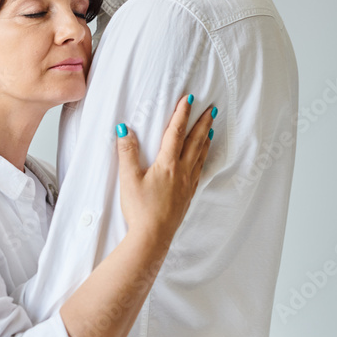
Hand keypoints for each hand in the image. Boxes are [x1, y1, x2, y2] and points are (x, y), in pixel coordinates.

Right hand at [117, 94, 214, 250]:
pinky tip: (201, 159)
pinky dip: (202, 159)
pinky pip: (199, 171)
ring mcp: (187, 184)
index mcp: (168, 164)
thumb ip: (127, 152)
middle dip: (202, 123)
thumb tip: (124, 129)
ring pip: (200, 156)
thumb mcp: (128, 178)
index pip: (176, 132)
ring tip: (210, 129)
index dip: (182, 114)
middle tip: (211, 109)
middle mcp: (182, 171)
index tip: (189, 99)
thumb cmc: (140, 209)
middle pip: (194, 141)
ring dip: (204, 139)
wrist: (153, 236)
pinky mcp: (187, 196)